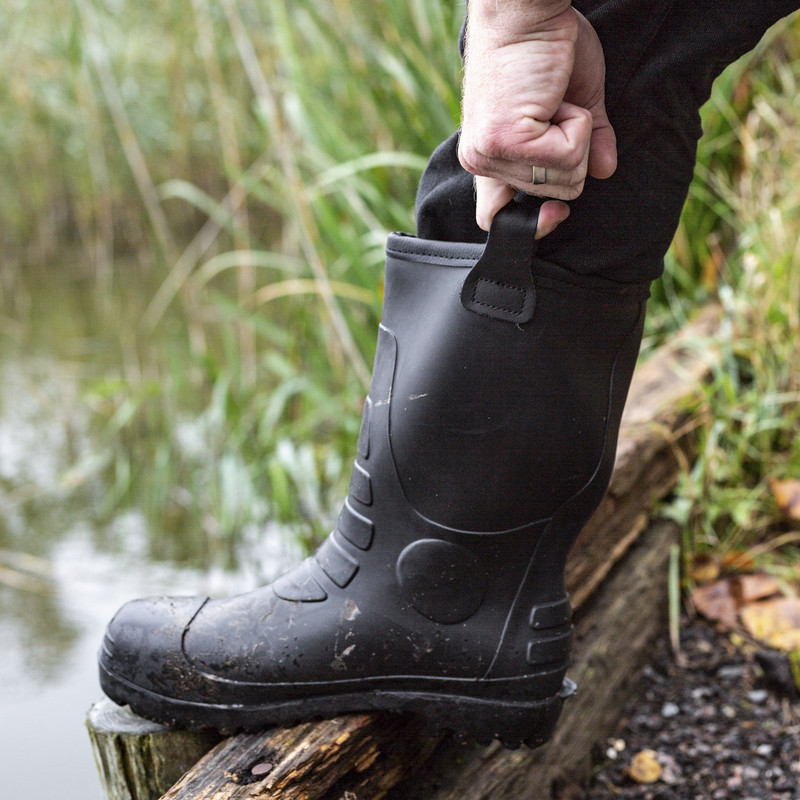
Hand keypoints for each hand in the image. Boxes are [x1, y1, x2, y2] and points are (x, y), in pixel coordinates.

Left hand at [458, 2, 615, 235]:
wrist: (527, 9)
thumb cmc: (546, 47)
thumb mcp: (573, 104)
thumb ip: (587, 144)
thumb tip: (604, 171)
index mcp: (487, 157)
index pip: (493, 217)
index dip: (530, 224)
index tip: (557, 213)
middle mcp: (481, 160)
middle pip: (550, 194)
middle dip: (571, 154)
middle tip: (556, 110)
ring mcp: (489, 154)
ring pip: (562, 178)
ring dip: (576, 136)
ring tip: (554, 100)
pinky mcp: (505, 141)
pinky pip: (567, 156)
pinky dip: (577, 126)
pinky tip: (556, 99)